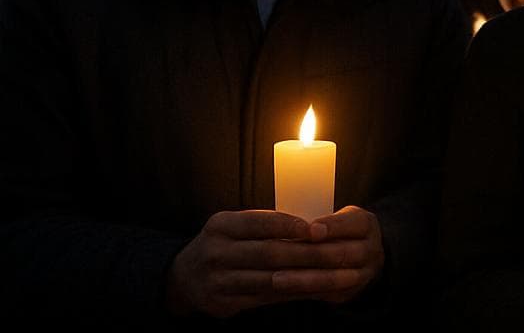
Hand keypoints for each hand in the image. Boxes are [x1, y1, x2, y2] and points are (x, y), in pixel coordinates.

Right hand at [166, 207, 381, 317]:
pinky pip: (265, 299)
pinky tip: (313, 290)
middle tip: (336, 254)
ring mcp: (217, 281)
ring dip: (305, 278)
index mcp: (221, 226)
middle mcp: (216, 253)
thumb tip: (312, 227)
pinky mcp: (222, 304)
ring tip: (333, 275)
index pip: (260, 223)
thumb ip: (265, 224)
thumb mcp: (234, 225)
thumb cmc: (224, 243)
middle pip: (269, 254)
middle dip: (306, 254)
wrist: (184, 277)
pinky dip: (292, 293)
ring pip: (270, 280)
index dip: (291, 225)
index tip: (318, 229)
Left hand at [270, 206, 384, 303]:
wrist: (364, 258)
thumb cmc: (341, 231)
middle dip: (309, 255)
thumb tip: (290, 225)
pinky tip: (280, 291)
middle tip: (279, 255)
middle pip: (340, 254)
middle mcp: (370, 251)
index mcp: (366, 225)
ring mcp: (362, 276)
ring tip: (276, 280)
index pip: (351, 224)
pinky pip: (324, 296)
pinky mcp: (348, 294)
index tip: (310, 229)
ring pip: (332, 280)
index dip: (332, 226)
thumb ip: (320, 222)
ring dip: (302, 280)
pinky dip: (301, 293)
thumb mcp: (339, 217)